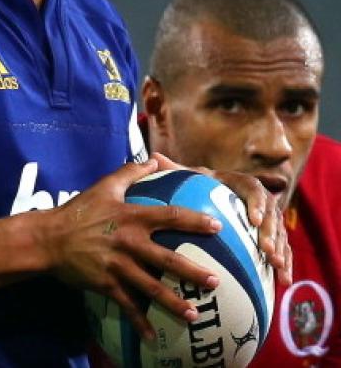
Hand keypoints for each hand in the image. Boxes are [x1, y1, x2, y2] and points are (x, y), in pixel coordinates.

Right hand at [41, 158, 222, 339]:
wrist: (50, 238)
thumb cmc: (79, 210)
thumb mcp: (105, 186)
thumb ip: (131, 172)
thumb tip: (154, 160)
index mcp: (132, 217)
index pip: (170, 217)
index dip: (194, 221)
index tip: (216, 227)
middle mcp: (129, 242)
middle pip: (166, 259)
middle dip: (192, 271)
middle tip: (214, 282)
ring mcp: (118, 266)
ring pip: (151, 287)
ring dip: (173, 302)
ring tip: (194, 314)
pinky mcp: (106, 284)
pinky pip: (127, 306)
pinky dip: (140, 322)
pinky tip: (153, 337)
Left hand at [152, 152, 292, 285]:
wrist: (213, 194)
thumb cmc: (196, 186)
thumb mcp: (187, 178)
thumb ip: (174, 170)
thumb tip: (154, 157)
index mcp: (238, 182)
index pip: (252, 187)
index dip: (257, 203)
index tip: (255, 220)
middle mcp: (257, 198)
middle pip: (272, 211)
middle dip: (272, 231)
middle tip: (267, 249)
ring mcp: (267, 217)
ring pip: (280, 231)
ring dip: (282, 249)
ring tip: (278, 267)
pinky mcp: (271, 235)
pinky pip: (282, 248)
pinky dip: (285, 263)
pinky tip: (283, 282)